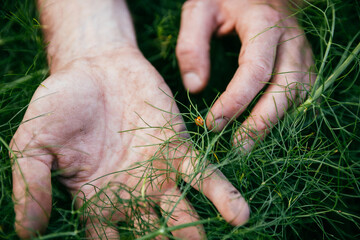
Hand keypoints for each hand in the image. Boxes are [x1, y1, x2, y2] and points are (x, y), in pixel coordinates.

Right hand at [10, 47, 249, 238]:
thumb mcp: (34, 143)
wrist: (97, 66)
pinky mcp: (179, 148)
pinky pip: (203, 176)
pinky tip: (239, 214)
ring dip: (196, 233)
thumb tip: (24, 231)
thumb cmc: (61, 104)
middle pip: (151, 235)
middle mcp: (130, 193)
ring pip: (181, 212)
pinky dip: (221, 195)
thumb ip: (33, 183)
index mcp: (95, 199)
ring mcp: (158, 172)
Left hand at [176, 0, 314, 150]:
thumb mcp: (200, 11)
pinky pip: (300, 96)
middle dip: (261, 122)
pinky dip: (284, 116)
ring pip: (297, 95)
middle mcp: (290, 41)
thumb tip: (195, 88)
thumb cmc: (225, 1)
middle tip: (237, 147)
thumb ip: (192, 46)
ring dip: (274, 123)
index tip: (212, 123)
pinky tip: (263, 128)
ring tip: (247, 144)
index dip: (236, 100)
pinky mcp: (303, 65)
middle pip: (285, 87)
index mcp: (264, 24)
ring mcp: (302, 54)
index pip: (255, 69)